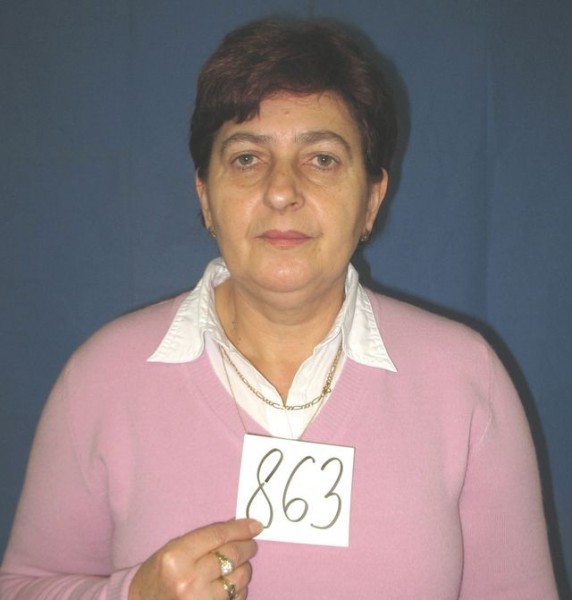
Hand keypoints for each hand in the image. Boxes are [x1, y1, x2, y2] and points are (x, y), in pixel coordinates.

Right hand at [129, 518, 262, 599]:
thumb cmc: (159, 573)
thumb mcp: (174, 548)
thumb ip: (205, 539)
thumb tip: (240, 529)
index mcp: (177, 558)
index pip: (218, 536)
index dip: (241, 528)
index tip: (256, 525)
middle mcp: (189, 581)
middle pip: (232, 555)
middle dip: (247, 547)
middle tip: (250, 544)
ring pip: (239, 577)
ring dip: (244, 569)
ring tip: (236, 566)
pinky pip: (237, 597)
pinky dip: (239, 588)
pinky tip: (228, 584)